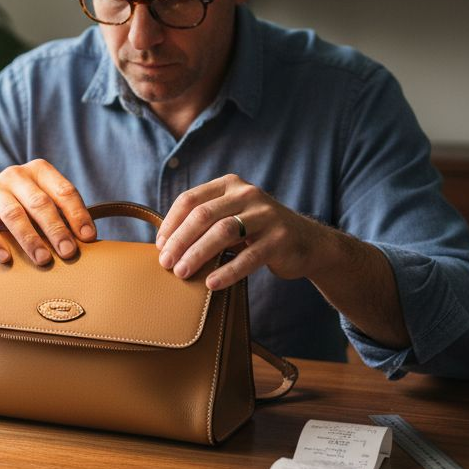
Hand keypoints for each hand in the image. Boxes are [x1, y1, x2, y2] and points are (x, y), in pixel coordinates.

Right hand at [0, 159, 94, 264]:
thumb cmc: (20, 210)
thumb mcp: (41, 206)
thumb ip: (62, 216)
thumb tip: (89, 242)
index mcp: (39, 172)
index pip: (64, 191)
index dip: (78, 214)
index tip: (88, 237)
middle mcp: (15, 175)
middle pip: (40, 203)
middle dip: (56, 229)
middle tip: (68, 252)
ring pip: (14, 214)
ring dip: (30, 239)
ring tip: (43, 260)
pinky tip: (6, 258)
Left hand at [156, 174, 332, 289]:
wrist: (308, 243)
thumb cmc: (258, 233)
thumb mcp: (233, 216)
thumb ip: (206, 220)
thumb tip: (165, 243)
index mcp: (230, 185)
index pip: (191, 199)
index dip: (171, 223)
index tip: (160, 246)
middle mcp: (248, 194)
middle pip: (203, 215)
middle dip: (180, 241)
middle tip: (166, 263)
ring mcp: (266, 215)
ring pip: (223, 233)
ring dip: (197, 254)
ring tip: (182, 273)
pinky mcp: (280, 239)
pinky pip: (247, 257)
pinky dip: (226, 271)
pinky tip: (211, 283)